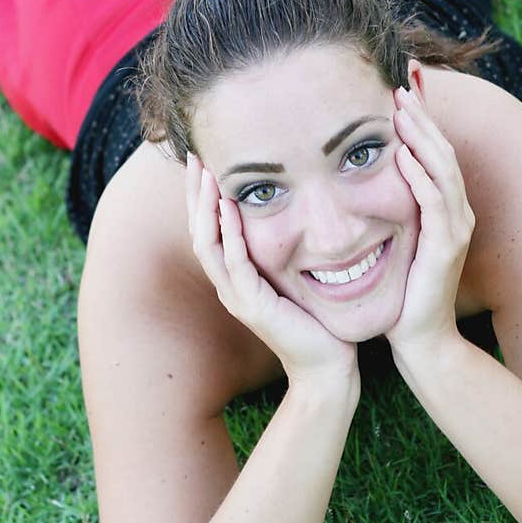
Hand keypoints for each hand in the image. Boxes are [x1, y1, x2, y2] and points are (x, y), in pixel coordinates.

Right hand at [186, 153, 358, 388]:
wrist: (328, 366)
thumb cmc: (318, 320)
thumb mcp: (296, 275)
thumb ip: (286, 248)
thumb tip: (296, 210)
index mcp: (236, 278)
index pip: (208, 229)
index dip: (202, 196)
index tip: (203, 160)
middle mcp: (229, 286)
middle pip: (198, 231)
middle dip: (195, 193)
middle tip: (193, 156)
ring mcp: (237, 297)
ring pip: (208, 244)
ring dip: (205, 206)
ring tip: (206, 172)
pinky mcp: (252, 306)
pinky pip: (234, 262)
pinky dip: (229, 233)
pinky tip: (229, 206)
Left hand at [384, 86, 474, 357]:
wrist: (419, 340)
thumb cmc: (401, 291)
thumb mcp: (392, 239)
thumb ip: (385, 207)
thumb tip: (358, 177)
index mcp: (443, 207)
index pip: (432, 152)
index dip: (419, 119)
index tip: (397, 87)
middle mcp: (456, 212)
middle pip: (442, 150)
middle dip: (421, 116)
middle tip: (400, 83)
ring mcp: (455, 228)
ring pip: (442, 169)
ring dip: (422, 136)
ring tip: (402, 108)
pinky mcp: (447, 248)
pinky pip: (436, 204)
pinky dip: (421, 177)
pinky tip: (405, 156)